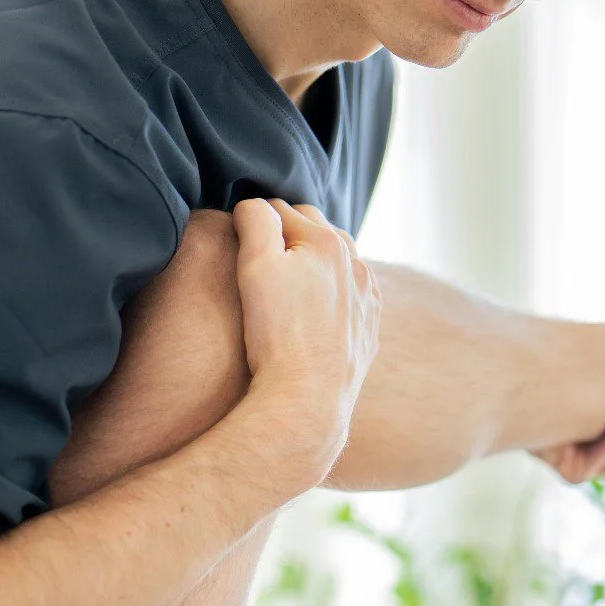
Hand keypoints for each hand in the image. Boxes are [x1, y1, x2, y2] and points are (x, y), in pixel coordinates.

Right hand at [231, 198, 381, 465]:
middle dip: (287, 234)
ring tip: (284, 281)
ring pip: (337, 261)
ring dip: (312, 260)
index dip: (254, 221)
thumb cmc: (276, 335)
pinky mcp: (368, 328)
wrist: (306, 401)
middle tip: (256, 257)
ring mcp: (367, 298)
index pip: (280, 209)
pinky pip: (350, 295)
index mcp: (328, 241)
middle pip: (314, 229)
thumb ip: (256, 221)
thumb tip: (255, 204)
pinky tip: (310, 310)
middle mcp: (356, 264)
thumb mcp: (255, 266)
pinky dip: (331, 292)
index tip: (236, 240)